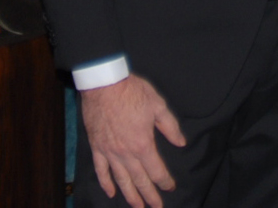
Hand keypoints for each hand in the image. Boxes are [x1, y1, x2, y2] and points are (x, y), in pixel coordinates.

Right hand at [81, 76, 186, 207]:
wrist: (104, 83)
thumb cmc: (132, 91)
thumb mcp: (158, 105)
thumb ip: (170, 127)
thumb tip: (180, 142)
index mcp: (143, 144)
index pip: (156, 170)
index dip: (165, 181)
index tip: (170, 187)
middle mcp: (126, 153)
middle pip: (139, 180)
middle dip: (149, 196)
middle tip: (156, 207)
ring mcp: (110, 151)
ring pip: (120, 180)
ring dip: (130, 195)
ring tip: (137, 206)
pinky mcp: (97, 146)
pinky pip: (101, 169)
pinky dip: (105, 182)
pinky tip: (110, 192)